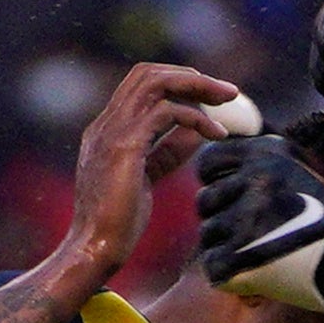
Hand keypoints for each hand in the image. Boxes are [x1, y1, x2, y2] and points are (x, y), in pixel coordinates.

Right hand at [65, 62, 254, 283]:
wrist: (94, 248)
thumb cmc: (119, 222)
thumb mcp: (149, 177)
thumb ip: (167, 151)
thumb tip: (196, 131)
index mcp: (106, 129)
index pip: (140, 85)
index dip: (177, 82)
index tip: (208, 96)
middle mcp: (106, 124)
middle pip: (149, 74)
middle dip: (191, 77)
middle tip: (228, 92)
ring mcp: (112, 131)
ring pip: (157, 82)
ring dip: (198, 86)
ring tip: (229, 101)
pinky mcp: (125, 146)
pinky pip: (167, 112)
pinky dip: (196, 117)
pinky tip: (217, 134)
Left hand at [193, 137, 323, 322]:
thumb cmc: (322, 212)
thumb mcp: (298, 164)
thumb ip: (259, 149)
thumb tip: (223, 123)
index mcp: (264, 155)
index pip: (208, 163)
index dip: (216, 182)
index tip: (234, 197)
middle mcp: (253, 183)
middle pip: (204, 200)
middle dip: (222, 215)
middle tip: (253, 230)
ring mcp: (244, 222)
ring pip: (207, 233)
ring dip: (225, 244)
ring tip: (259, 249)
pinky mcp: (239, 260)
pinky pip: (212, 263)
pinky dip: (229, 271)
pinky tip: (256, 269)